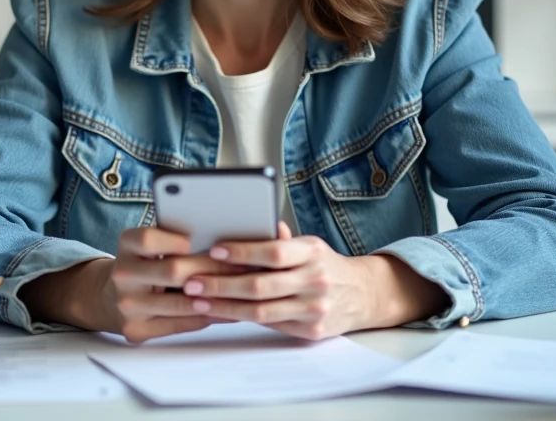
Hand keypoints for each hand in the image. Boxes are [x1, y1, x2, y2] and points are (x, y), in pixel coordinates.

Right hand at [22, 227, 251, 342]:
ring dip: (216, 297)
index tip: (202, 242)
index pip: (147, 240)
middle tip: (242, 266)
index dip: (174, 241)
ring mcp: (127, 306)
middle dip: (211, 269)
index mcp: (125, 246)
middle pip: (171, 271)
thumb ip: (174, 239)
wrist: (109, 298)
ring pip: (180, 303)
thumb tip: (222, 237)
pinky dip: (208, 318)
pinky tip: (228, 311)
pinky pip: (180, 325)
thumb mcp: (148, 246)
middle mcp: (122, 275)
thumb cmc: (143, 265)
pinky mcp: (136, 330)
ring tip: (243, 290)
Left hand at [179, 222, 447, 339]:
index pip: (274, 252)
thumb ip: (281, 240)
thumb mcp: (309, 245)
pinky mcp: (310, 332)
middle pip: (260, 285)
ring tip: (198, 301)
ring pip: (260, 311)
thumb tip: (248, 223)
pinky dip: (241, 319)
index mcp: (312, 253)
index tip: (215, 250)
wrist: (363, 294)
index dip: (243, 251)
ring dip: (224, 306)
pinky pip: (269, 325)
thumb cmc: (324, 265)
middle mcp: (314, 281)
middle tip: (192, 282)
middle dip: (220, 284)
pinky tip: (220, 313)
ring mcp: (313, 309)